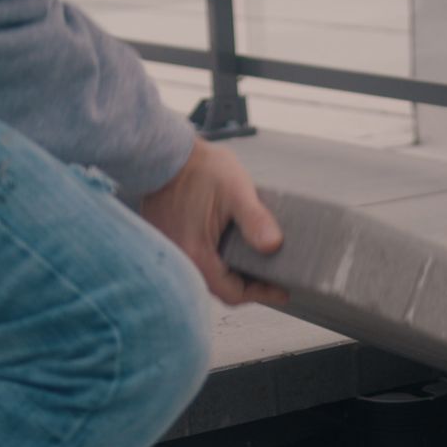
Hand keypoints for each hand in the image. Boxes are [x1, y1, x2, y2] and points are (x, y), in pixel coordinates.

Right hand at [142, 137, 286, 305]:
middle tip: (272, 278)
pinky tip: (230, 249)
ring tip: (255, 264)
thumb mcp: (236, 191)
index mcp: (196, 255)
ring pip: (206, 276)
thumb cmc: (199, 169)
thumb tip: (273, 245)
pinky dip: (215, 261)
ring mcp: (170, 251)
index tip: (282, 291)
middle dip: (247, 285)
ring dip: (231, 272)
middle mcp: (180, 260)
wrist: (164, 152)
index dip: (260, 294)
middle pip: (219, 288)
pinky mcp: (166, 240)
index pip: (232, 294)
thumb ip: (255, 219)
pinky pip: (194, 261)